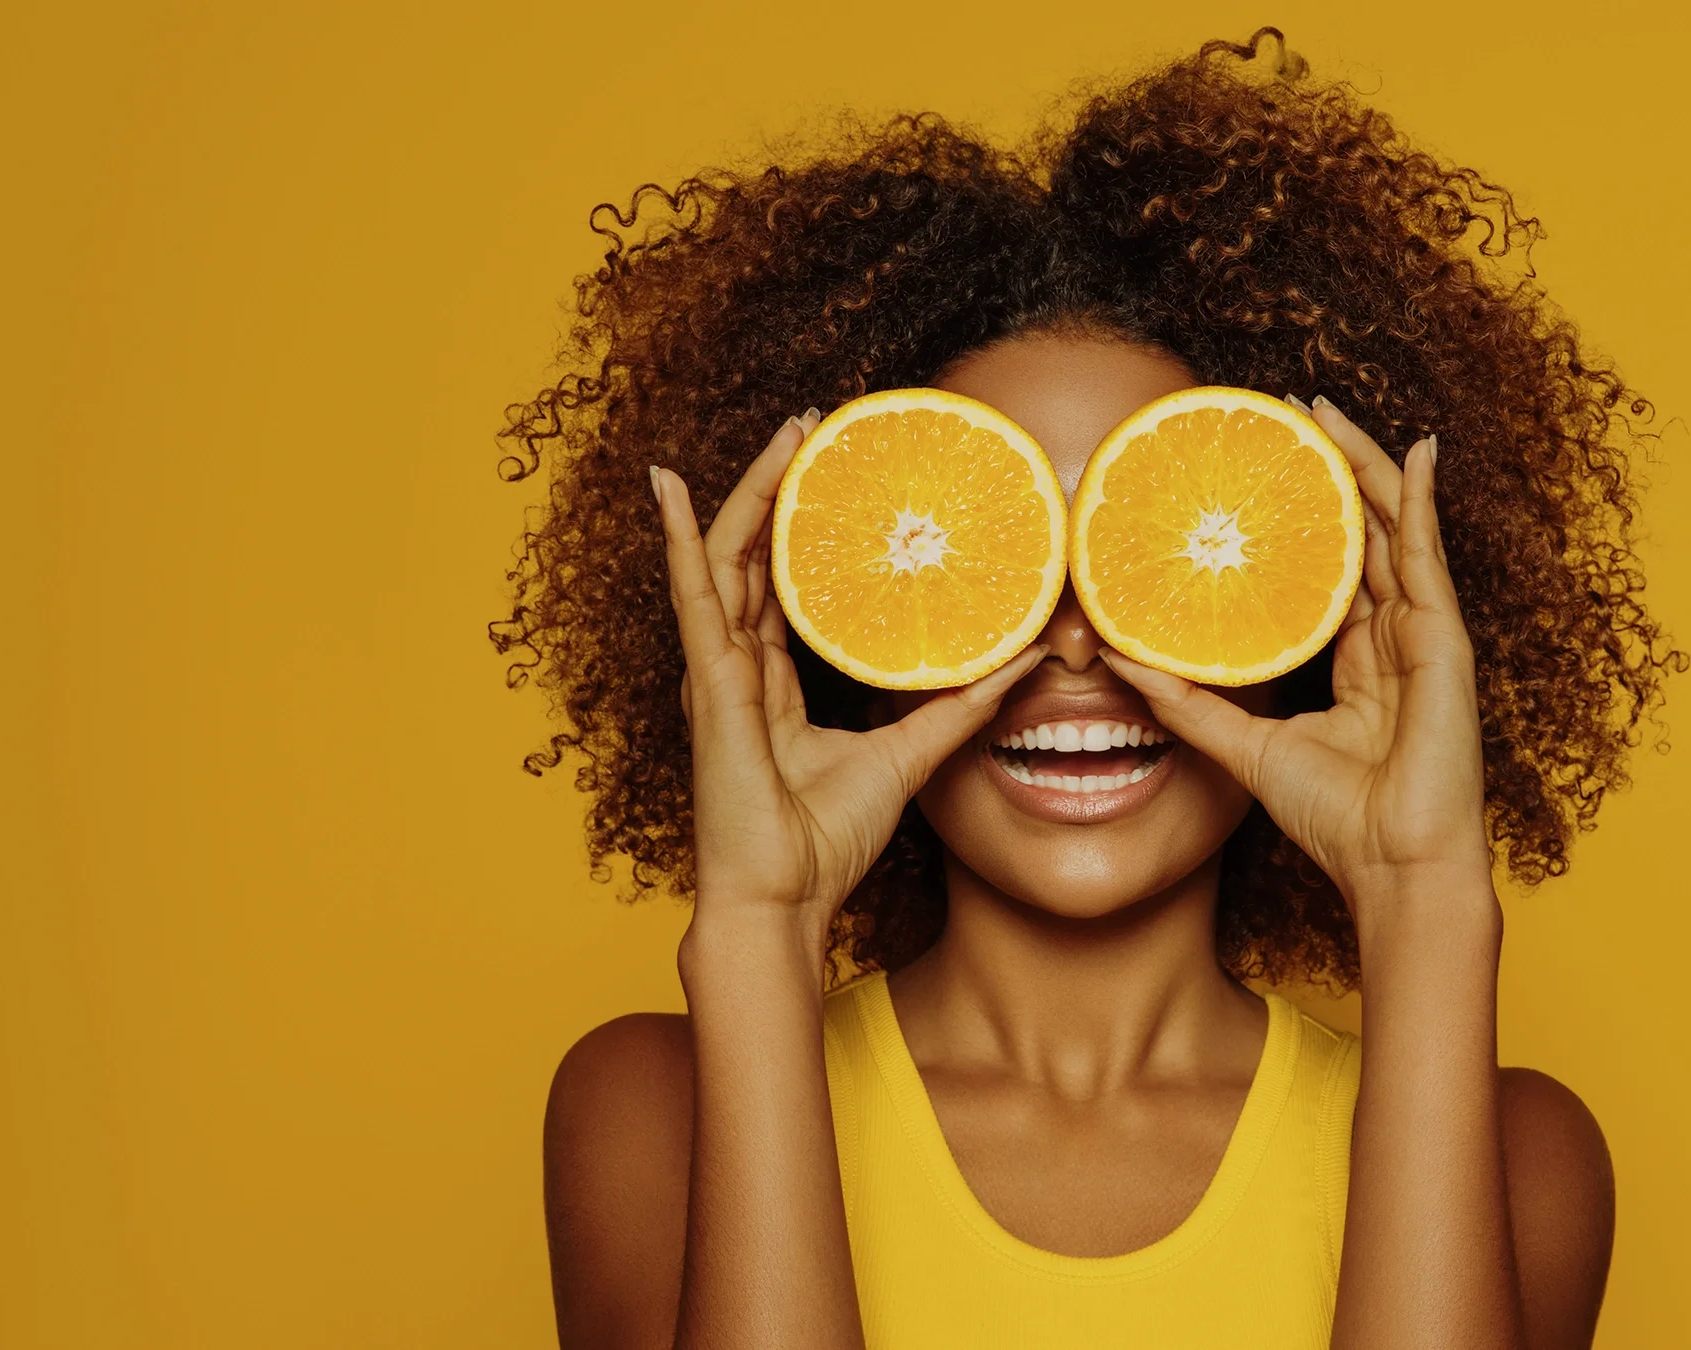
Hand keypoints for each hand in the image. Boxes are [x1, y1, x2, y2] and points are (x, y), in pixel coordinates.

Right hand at [651, 412, 1044, 955]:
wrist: (781, 902)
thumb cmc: (823, 843)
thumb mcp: (906, 756)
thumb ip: (956, 709)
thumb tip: (1021, 663)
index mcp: (768, 682)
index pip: (782, 584)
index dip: (802, 527)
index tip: (838, 476)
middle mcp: (735, 666)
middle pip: (754, 554)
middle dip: (781, 486)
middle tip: (816, 428)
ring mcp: (715, 670)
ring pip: (726, 556)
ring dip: (749, 487)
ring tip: (785, 433)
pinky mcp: (709, 682)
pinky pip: (693, 593)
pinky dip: (680, 534)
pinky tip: (669, 485)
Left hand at [1099, 398, 1493, 917]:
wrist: (1393, 866)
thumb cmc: (1337, 820)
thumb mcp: (1248, 748)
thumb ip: (1192, 707)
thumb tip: (1123, 664)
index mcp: (1358, 659)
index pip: (1328, 570)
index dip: (1298, 521)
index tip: (1260, 475)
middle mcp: (1394, 636)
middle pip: (1360, 534)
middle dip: (1328, 472)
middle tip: (1288, 416)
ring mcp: (1423, 634)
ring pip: (1392, 528)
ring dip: (1363, 464)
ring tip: (1326, 414)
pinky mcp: (1444, 639)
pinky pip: (1429, 552)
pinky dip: (1423, 497)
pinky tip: (1418, 449)